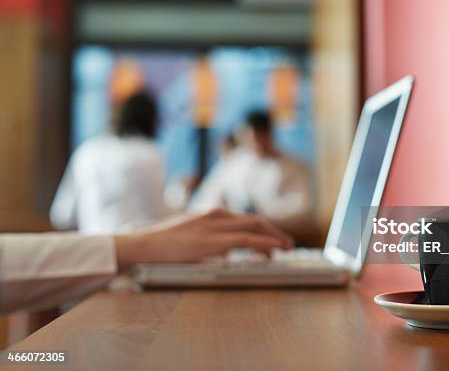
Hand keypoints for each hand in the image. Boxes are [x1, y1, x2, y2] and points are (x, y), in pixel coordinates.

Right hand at [114, 209, 293, 269]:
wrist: (143, 245)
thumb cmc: (162, 245)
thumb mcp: (188, 236)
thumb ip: (207, 239)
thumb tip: (223, 251)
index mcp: (211, 214)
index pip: (245, 219)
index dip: (263, 228)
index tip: (274, 237)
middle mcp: (217, 216)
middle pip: (255, 222)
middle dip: (274, 232)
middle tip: (287, 243)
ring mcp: (216, 227)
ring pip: (255, 228)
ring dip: (274, 238)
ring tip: (286, 248)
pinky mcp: (215, 241)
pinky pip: (248, 241)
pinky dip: (265, 244)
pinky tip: (273, 251)